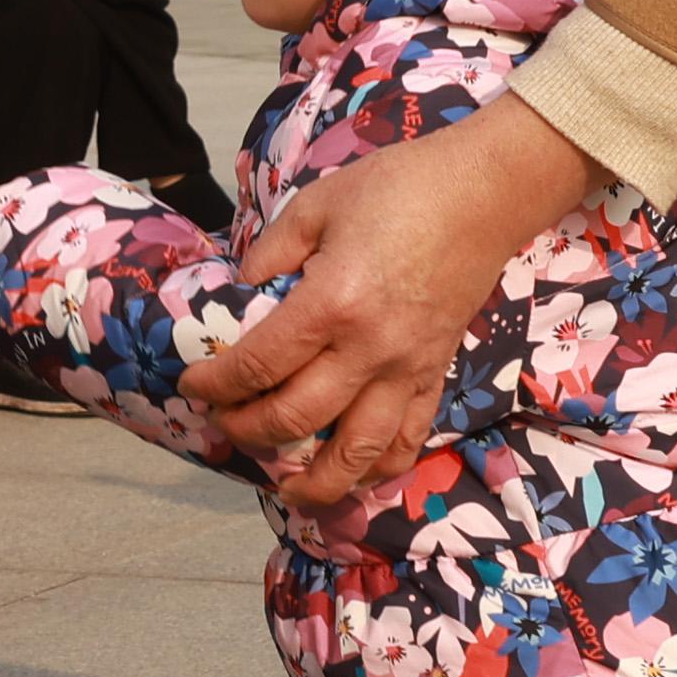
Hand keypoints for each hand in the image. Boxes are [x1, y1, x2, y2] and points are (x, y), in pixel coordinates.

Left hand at [180, 99, 594, 493]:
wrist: (482, 196)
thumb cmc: (398, 190)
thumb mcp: (317, 204)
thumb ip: (270, 251)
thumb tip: (242, 289)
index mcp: (332, 304)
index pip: (259, 365)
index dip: (216, 383)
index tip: (193, 383)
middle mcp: (369, 349)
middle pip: (296, 417)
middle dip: (248, 429)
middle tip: (223, 421)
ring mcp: (406, 369)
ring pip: (357, 452)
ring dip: (316, 480)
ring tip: (286, 486)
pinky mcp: (434, 374)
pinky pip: (409, 439)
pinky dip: (379, 468)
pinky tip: (354, 475)